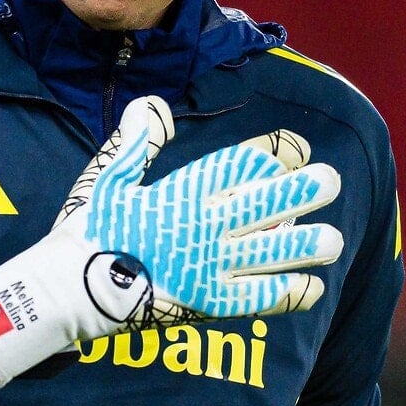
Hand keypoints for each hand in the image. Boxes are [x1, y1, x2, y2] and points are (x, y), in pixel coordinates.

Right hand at [55, 95, 342, 329]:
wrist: (72, 288)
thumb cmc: (88, 229)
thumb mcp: (107, 177)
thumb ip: (136, 141)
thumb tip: (152, 104)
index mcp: (181, 191)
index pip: (235, 166)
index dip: (269, 154)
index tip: (295, 147)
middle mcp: (202, 225)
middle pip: (261, 204)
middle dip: (298, 191)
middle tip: (329, 181)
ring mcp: (208, 265)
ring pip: (267, 251)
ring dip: (301, 245)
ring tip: (333, 239)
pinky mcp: (208, 302)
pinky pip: (256, 297)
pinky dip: (286, 293)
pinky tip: (313, 287)